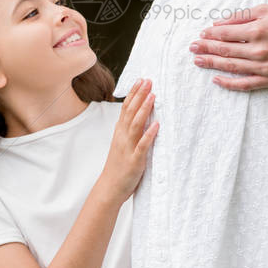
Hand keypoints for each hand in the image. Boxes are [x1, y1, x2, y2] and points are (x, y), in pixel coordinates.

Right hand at [102, 79, 158, 202]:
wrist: (110, 188)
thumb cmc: (118, 166)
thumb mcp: (122, 144)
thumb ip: (130, 130)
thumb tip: (141, 114)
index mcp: (120, 132)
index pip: (126, 108)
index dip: (134, 93)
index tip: (141, 80)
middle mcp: (122, 137)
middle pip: (130, 112)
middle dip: (140, 95)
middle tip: (148, 81)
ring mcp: (128, 148)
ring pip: (136, 125)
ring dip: (144, 109)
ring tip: (153, 96)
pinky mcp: (134, 161)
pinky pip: (142, 146)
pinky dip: (149, 134)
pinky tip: (157, 125)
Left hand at [188, 4, 267, 90]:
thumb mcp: (267, 10)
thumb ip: (242, 15)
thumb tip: (219, 22)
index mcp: (257, 30)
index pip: (225, 34)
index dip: (210, 34)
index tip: (200, 35)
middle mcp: (258, 50)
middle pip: (225, 50)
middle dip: (205, 48)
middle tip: (192, 48)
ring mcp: (264, 67)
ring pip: (231, 67)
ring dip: (212, 64)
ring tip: (198, 61)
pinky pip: (245, 84)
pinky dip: (228, 83)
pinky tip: (216, 79)